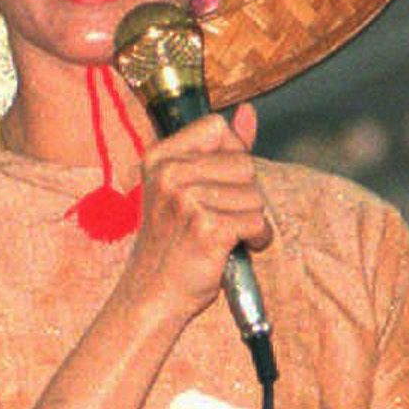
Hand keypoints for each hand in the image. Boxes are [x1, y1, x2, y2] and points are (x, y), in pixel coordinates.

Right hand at [119, 106, 271, 324]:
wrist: (152, 296)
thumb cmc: (171, 244)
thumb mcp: (185, 189)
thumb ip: (220, 149)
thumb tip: (248, 112)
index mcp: (160, 158)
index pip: (217, 127)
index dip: (231, 155)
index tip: (218, 183)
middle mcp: (170, 174)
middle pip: (244, 163)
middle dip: (244, 194)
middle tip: (219, 217)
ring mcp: (187, 201)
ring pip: (254, 196)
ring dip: (250, 221)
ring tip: (224, 236)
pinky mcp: (208, 228)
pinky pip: (257, 222)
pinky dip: (256, 239)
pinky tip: (235, 248)